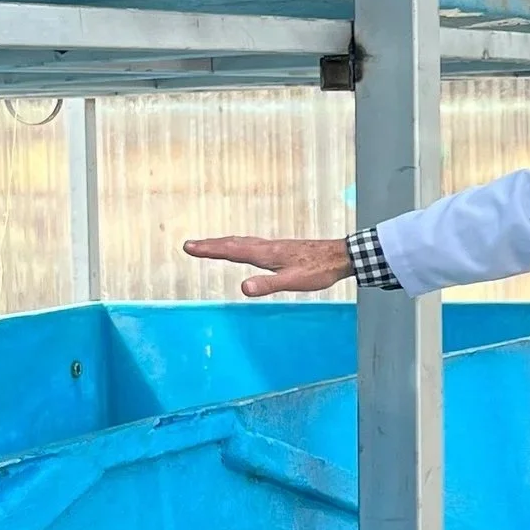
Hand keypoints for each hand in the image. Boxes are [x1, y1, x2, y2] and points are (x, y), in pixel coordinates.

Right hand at [181, 233, 354, 296]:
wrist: (340, 256)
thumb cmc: (319, 270)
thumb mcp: (293, 282)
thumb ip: (268, 284)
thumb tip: (243, 287)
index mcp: (265, 254)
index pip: (231, 251)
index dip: (209, 250)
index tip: (189, 247)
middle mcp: (266, 247)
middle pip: (232, 244)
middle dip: (210, 245)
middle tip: (189, 245)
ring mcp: (273, 247)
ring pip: (242, 242)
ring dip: (223, 243)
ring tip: (209, 245)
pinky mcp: (281, 249)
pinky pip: (252, 244)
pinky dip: (239, 244)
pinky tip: (243, 248)